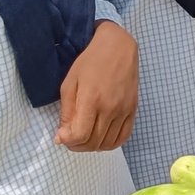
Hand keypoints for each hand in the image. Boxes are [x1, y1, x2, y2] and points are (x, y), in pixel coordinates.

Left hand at [56, 20, 137, 151]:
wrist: (118, 47)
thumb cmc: (90, 62)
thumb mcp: (69, 83)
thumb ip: (66, 112)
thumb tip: (62, 137)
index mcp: (91, 99)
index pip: (79, 135)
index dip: (67, 141)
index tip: (61, 135)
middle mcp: (110, 108)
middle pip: (92, 142)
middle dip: (76, 145)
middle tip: (69, 137)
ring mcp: (124, 110)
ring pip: (107, 143)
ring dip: (92, 146)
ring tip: (84, 136)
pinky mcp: (133, 110)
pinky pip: (123, 137)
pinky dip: (110, 143)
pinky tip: (101, 137)